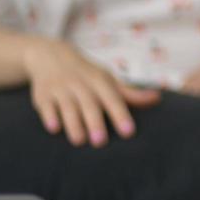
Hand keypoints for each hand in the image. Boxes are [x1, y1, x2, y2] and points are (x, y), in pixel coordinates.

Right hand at [22, 38, 159, 146]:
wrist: (50, 56)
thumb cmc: (87, 74)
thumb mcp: (107, 79)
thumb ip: (130, 93)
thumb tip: (157, 98)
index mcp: (99, 81)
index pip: (112, 99)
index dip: (121, 115)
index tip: (129, 132)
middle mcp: (80, 84)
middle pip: (89, 105)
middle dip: (95, 122)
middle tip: (101, 143)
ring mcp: (60, 89)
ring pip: (67, 107)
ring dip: (73, 123)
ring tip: (79, 141)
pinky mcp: (42, 95)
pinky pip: (45, 106)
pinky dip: (49, 116)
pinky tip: (54, 129)